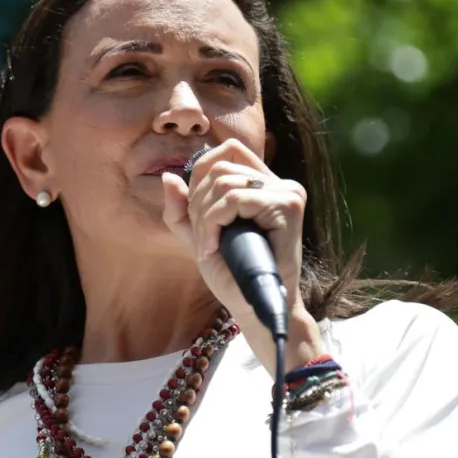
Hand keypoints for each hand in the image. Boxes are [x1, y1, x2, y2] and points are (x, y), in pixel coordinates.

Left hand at [160, 138, 304, 317]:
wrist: (253, 306)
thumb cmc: (231, 274)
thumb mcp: (199, 236)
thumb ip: (182, 209)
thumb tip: (168, 177)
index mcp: (262, 183)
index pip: (228, 150)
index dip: (200, 176)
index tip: (198, 216)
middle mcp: (278, 183)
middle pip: (220, 167)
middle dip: (198, 204)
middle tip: (202, 240)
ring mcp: (287, 192)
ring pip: (224, 183)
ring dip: (204, 218)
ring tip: (209, 246)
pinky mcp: (289, 206)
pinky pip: (236, 199)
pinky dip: (214, 223)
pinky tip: (214, 247)